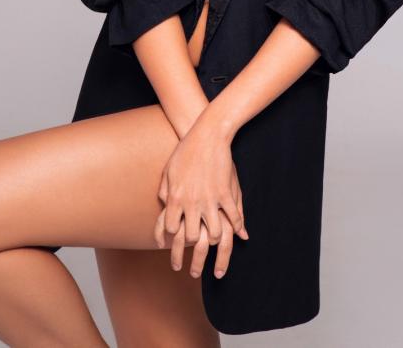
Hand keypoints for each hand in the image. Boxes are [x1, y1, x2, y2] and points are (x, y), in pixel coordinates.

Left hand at [153, 118, 248, 274]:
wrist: (207, 134)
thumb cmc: (185, 150)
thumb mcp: (168, 169)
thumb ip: (164, 189)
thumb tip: (163, 203)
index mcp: (175, 196)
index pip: (170, 228)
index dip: (171, 240)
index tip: (173, 245)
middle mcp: (191, 201)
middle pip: (192, 236)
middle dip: (193, 253)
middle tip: (193, 268)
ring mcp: (210, 198)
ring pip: (215, 232)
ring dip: (215, 243)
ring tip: (216, 252)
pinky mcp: (226, 192)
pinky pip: (233, 215)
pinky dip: (237, 226)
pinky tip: (239, 233)